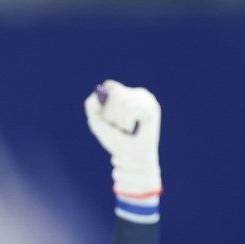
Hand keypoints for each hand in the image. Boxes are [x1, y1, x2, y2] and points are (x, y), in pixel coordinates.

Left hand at [85, 80, 161, 197]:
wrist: (130, 157)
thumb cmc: (115, 139)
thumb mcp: (97, 122)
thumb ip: (92, 104)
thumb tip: (105, 87)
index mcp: (125, 92)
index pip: (108, 87)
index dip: (105, 106)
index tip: (110, 119)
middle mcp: (137, 92)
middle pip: (114, 94)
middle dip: (112, 115)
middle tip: (120, 126)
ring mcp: (146, 98)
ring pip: (122, 101)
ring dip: (120, 121)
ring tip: (126, 129)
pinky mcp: (152, 107)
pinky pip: (130, 108)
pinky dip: (127, 122)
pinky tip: (133, 128)